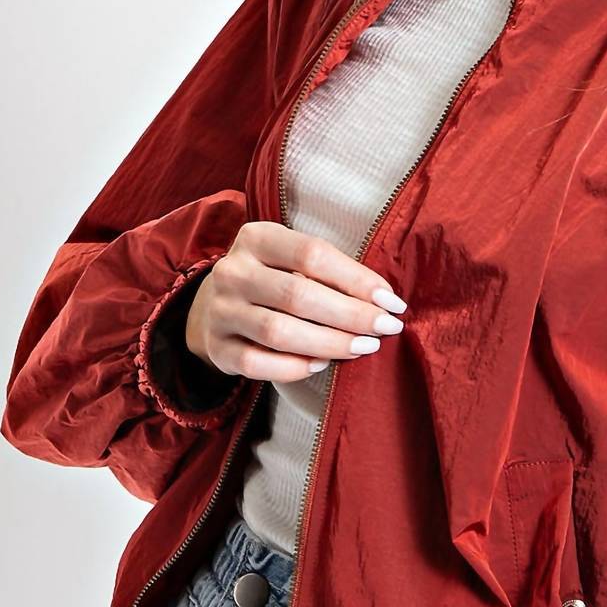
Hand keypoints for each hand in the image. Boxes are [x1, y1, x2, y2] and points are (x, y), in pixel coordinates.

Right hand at [184, 220, 409, 383]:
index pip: (312, 254)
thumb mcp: (292, 259)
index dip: (357, 280)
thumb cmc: (274, 279)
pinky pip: (257, 364)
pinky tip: (321, 365)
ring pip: (278, 332)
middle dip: (350, 315)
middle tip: (385, 329)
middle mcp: (232, 271)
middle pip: (297, 295)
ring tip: (363, 347)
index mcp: (256, 238)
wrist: (215, 306)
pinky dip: (293, 368)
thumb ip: (331, 272)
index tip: (391, 302)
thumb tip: (385, 301)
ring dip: (329, 343)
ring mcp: (220, 311)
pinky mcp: (217, 347)